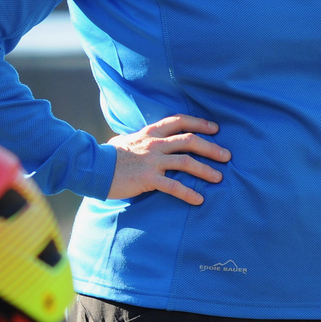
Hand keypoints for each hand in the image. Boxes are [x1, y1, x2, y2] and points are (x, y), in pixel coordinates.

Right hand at [107, 115, 229, 205]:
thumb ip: (141, 138)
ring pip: (186, 162)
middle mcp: (154, 144)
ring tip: (219, 177)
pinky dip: (188, 193)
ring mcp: (152, 161)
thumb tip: (142, 138)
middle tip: (227, 156)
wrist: (93, 167)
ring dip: (205, 170)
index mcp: (151, 132)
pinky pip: (172, 186)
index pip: (180, 121)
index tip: (215, 128)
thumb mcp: (127, 140)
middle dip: (211, 147)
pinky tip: (199, 200)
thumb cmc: (110, 156)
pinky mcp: (147, 179)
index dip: (199, 123)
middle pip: (189, 140)